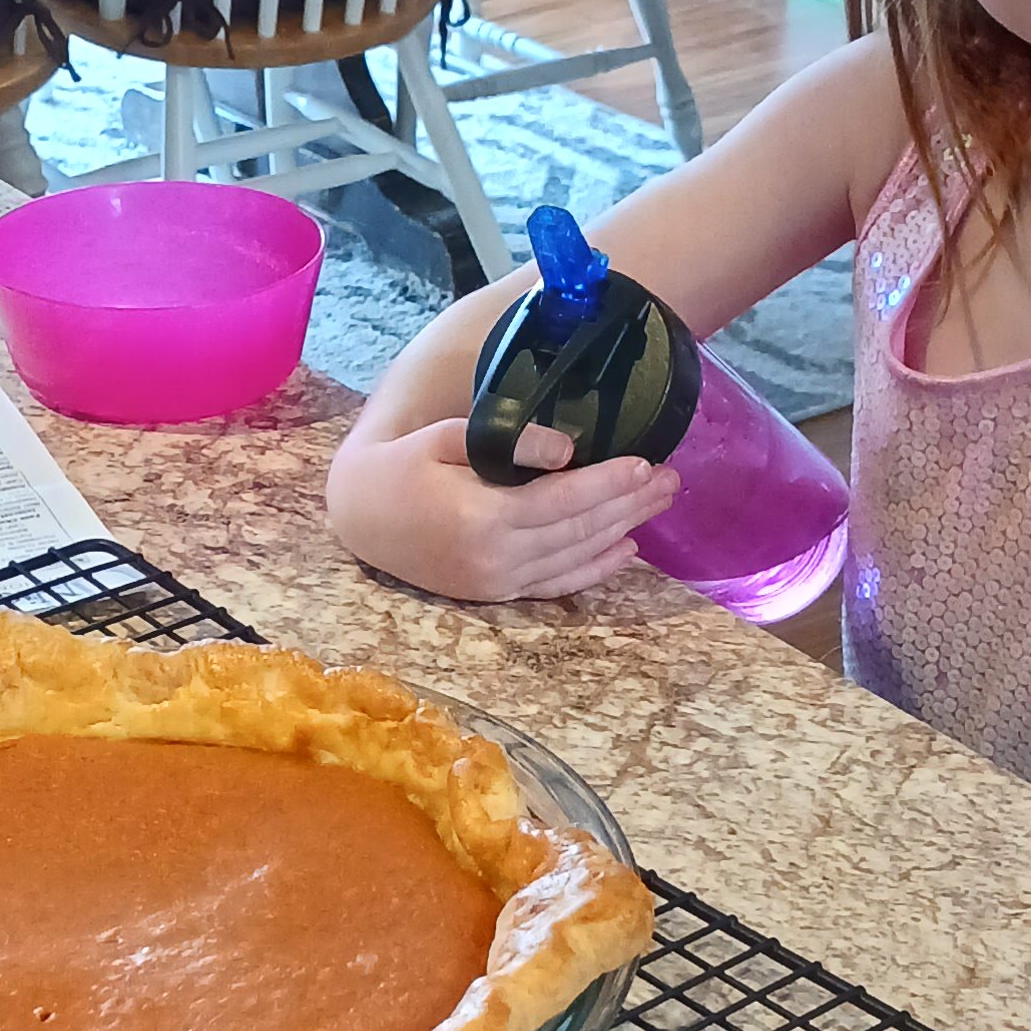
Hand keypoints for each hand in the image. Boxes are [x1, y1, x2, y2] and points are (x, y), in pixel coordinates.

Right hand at [327, 415, 678, 600]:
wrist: (359, 518)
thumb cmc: (402, 465)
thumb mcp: (445, 437)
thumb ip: (507, 441)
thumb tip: (567, 451)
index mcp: (483, 516)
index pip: (564, 501)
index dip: (609, 482)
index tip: (645, 462)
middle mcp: (496, 557)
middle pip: (580, 530)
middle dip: (629, 503)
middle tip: (671, 479)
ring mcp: (497, 581)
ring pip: (575, 557)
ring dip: (623, 531)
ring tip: (658, 504)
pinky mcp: (495, 593)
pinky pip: (555, 585)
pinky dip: (594, 569)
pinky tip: (627, 551)